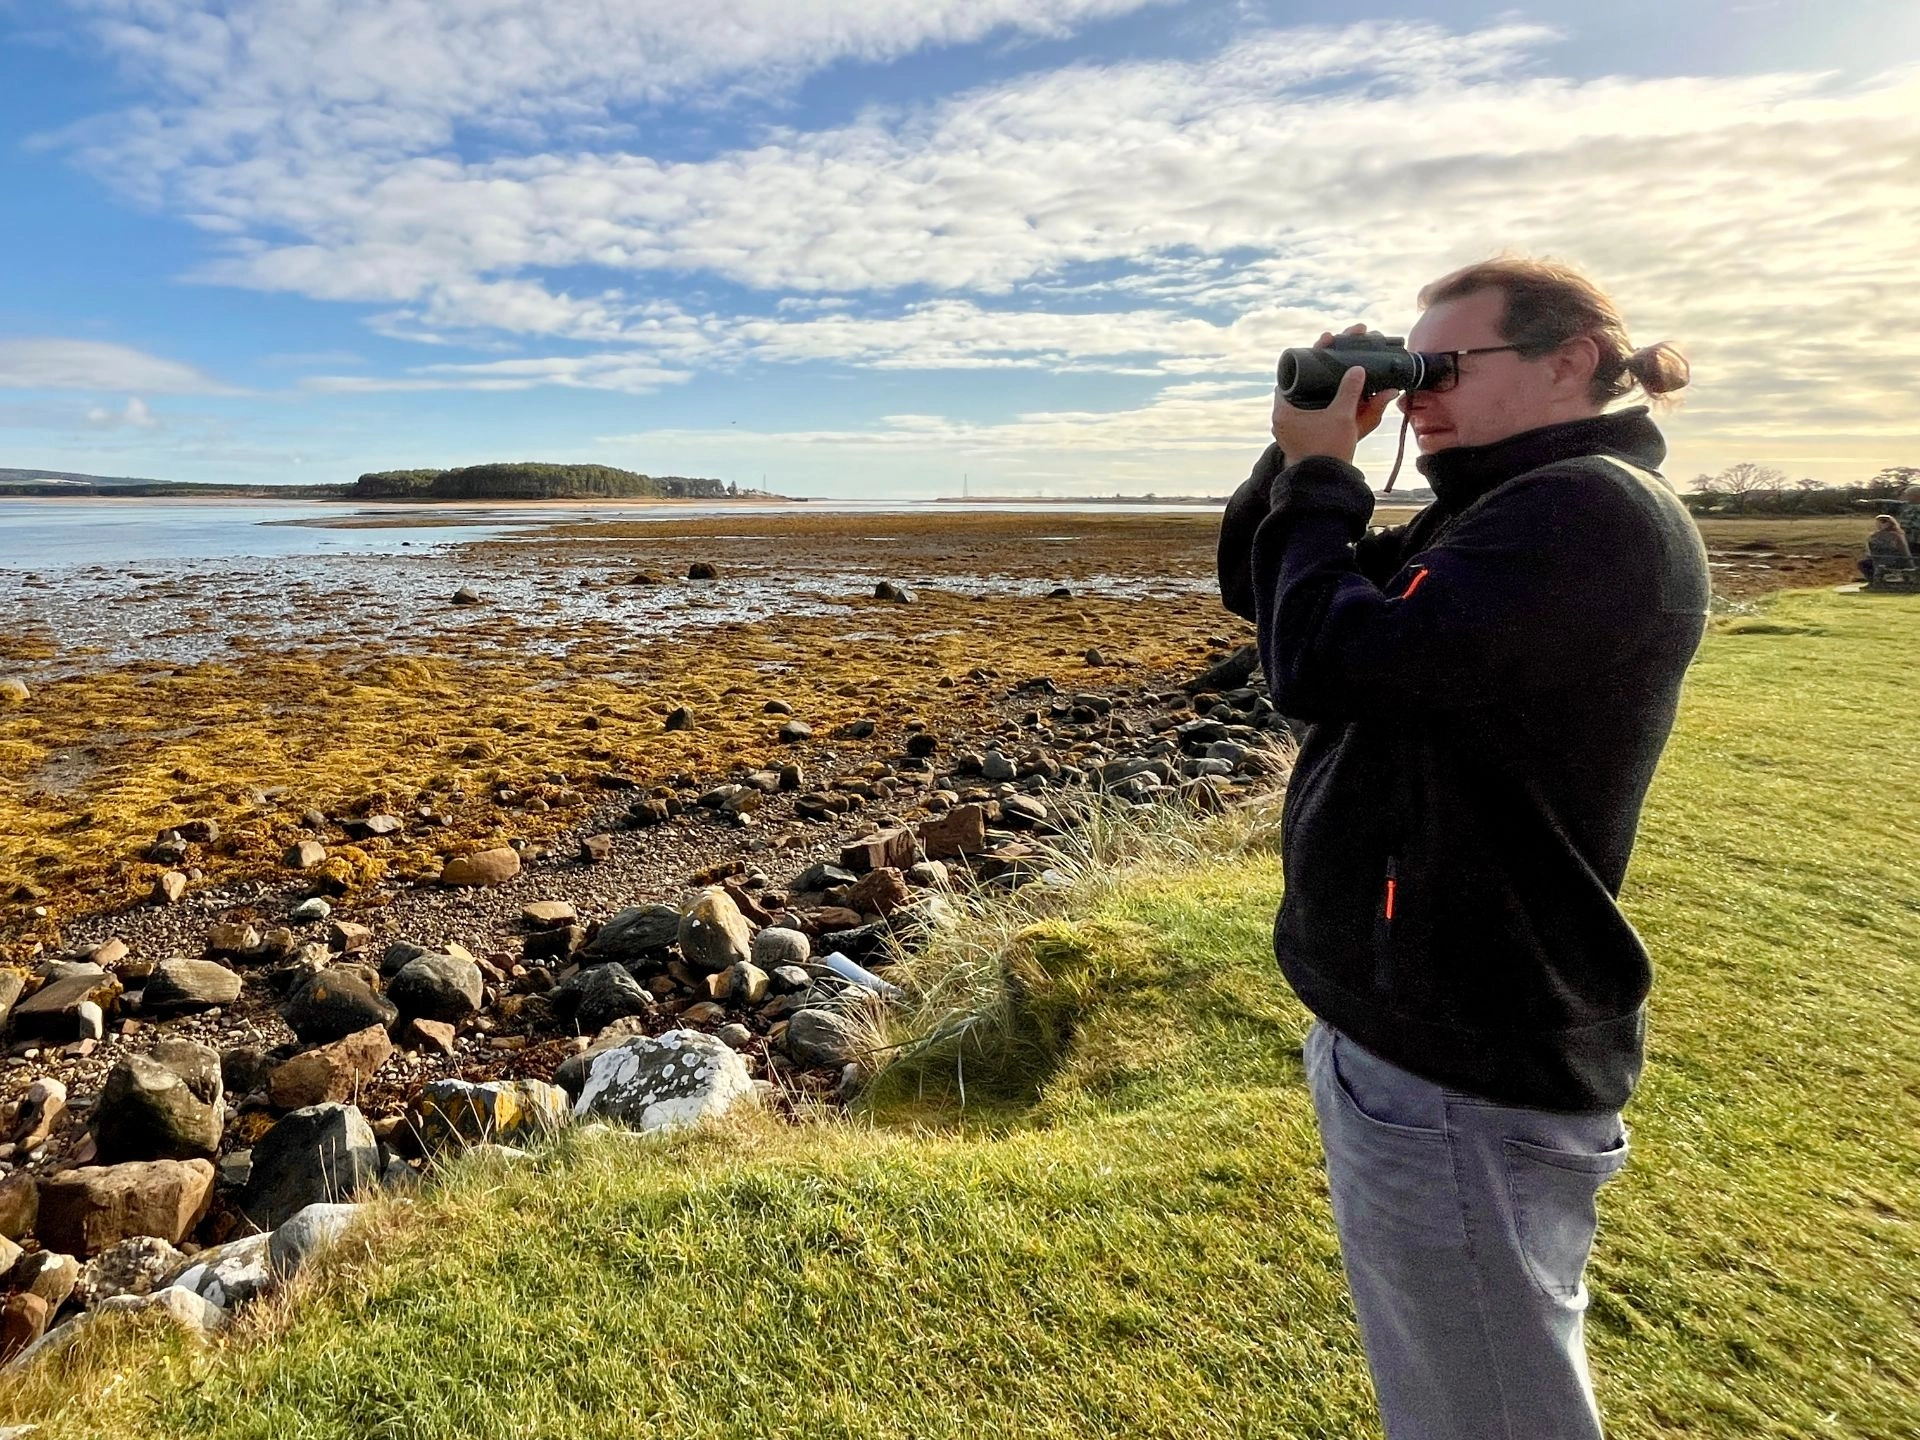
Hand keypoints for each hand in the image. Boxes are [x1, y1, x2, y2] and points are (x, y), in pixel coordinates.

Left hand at [1270, 324, 1400, 464]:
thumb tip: (1358, 370)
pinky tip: (1337, 391)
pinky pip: (1310, 412)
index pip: (1292, 373)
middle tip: (1336, 350)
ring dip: (1322, 384)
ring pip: (1306, 398)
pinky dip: (1323, 401)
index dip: (1311, 356)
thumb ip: (1351, 391)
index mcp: (1284, 409)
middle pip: (1300, 383)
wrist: (1325, 484)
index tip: (1326, 343)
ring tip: (1340, 368)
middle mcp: (1282, 417)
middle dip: (1320, 367)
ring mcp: (1290, 429)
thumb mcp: (1343, 417)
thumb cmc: (1329, 452)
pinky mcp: (1299, 437)